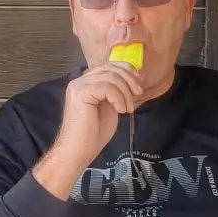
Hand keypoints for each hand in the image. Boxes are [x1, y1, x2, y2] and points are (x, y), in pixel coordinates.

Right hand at [33, 63, 143, 198]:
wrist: (78, 151)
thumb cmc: (93, 133)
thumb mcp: (110, 106)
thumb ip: (116, 92)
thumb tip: (133, 79)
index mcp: (87, 82)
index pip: (109, 65)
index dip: (127, 71)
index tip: (138, 85)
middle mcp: (80, 80)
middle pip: (111, 68)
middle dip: (129, 80)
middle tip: (138, 94)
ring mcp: (79, 86)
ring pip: (111, 76)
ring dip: (125, 92)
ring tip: (128, 108)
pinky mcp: (80, 93)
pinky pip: (107, 87)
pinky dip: (118, 97)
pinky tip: (120, 110)